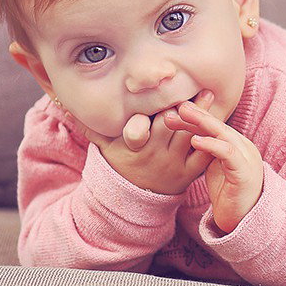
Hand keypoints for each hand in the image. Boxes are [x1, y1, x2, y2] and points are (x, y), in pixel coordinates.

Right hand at [73, 91, 214, 194]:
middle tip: (191, 86)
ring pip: (187, 137)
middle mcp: (153, 155)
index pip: (136, 131)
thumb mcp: (105, 146)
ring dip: (199, 117)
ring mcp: (172, 164)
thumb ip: (91, 125)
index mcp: (132, 147)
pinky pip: (203, 156)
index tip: (151, 107)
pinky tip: (219, 122)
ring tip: (208, 94)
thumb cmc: (122, 162)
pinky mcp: (189, 173)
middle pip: (168, 127)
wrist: (136, 198)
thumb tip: (67, 104)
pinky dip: (211, 140)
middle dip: (179, 108)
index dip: (142, 121)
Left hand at [163, 100, 263, 233]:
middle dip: (197, 114)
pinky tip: (195, 141)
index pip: (214, 125)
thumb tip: (186, 136)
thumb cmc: (229, 193)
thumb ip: (206, 151)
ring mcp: (246, 158)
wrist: (245, 220)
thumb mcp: (214, 167)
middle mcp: (243, 146)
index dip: (195, 117)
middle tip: (178, 106)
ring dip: (203, 123)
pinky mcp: (244, 172)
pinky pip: (228, 153)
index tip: (173, 111)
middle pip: (219, 125)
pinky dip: (211, 145)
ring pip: (224, 134)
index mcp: (235, 144)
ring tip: (185, 115)